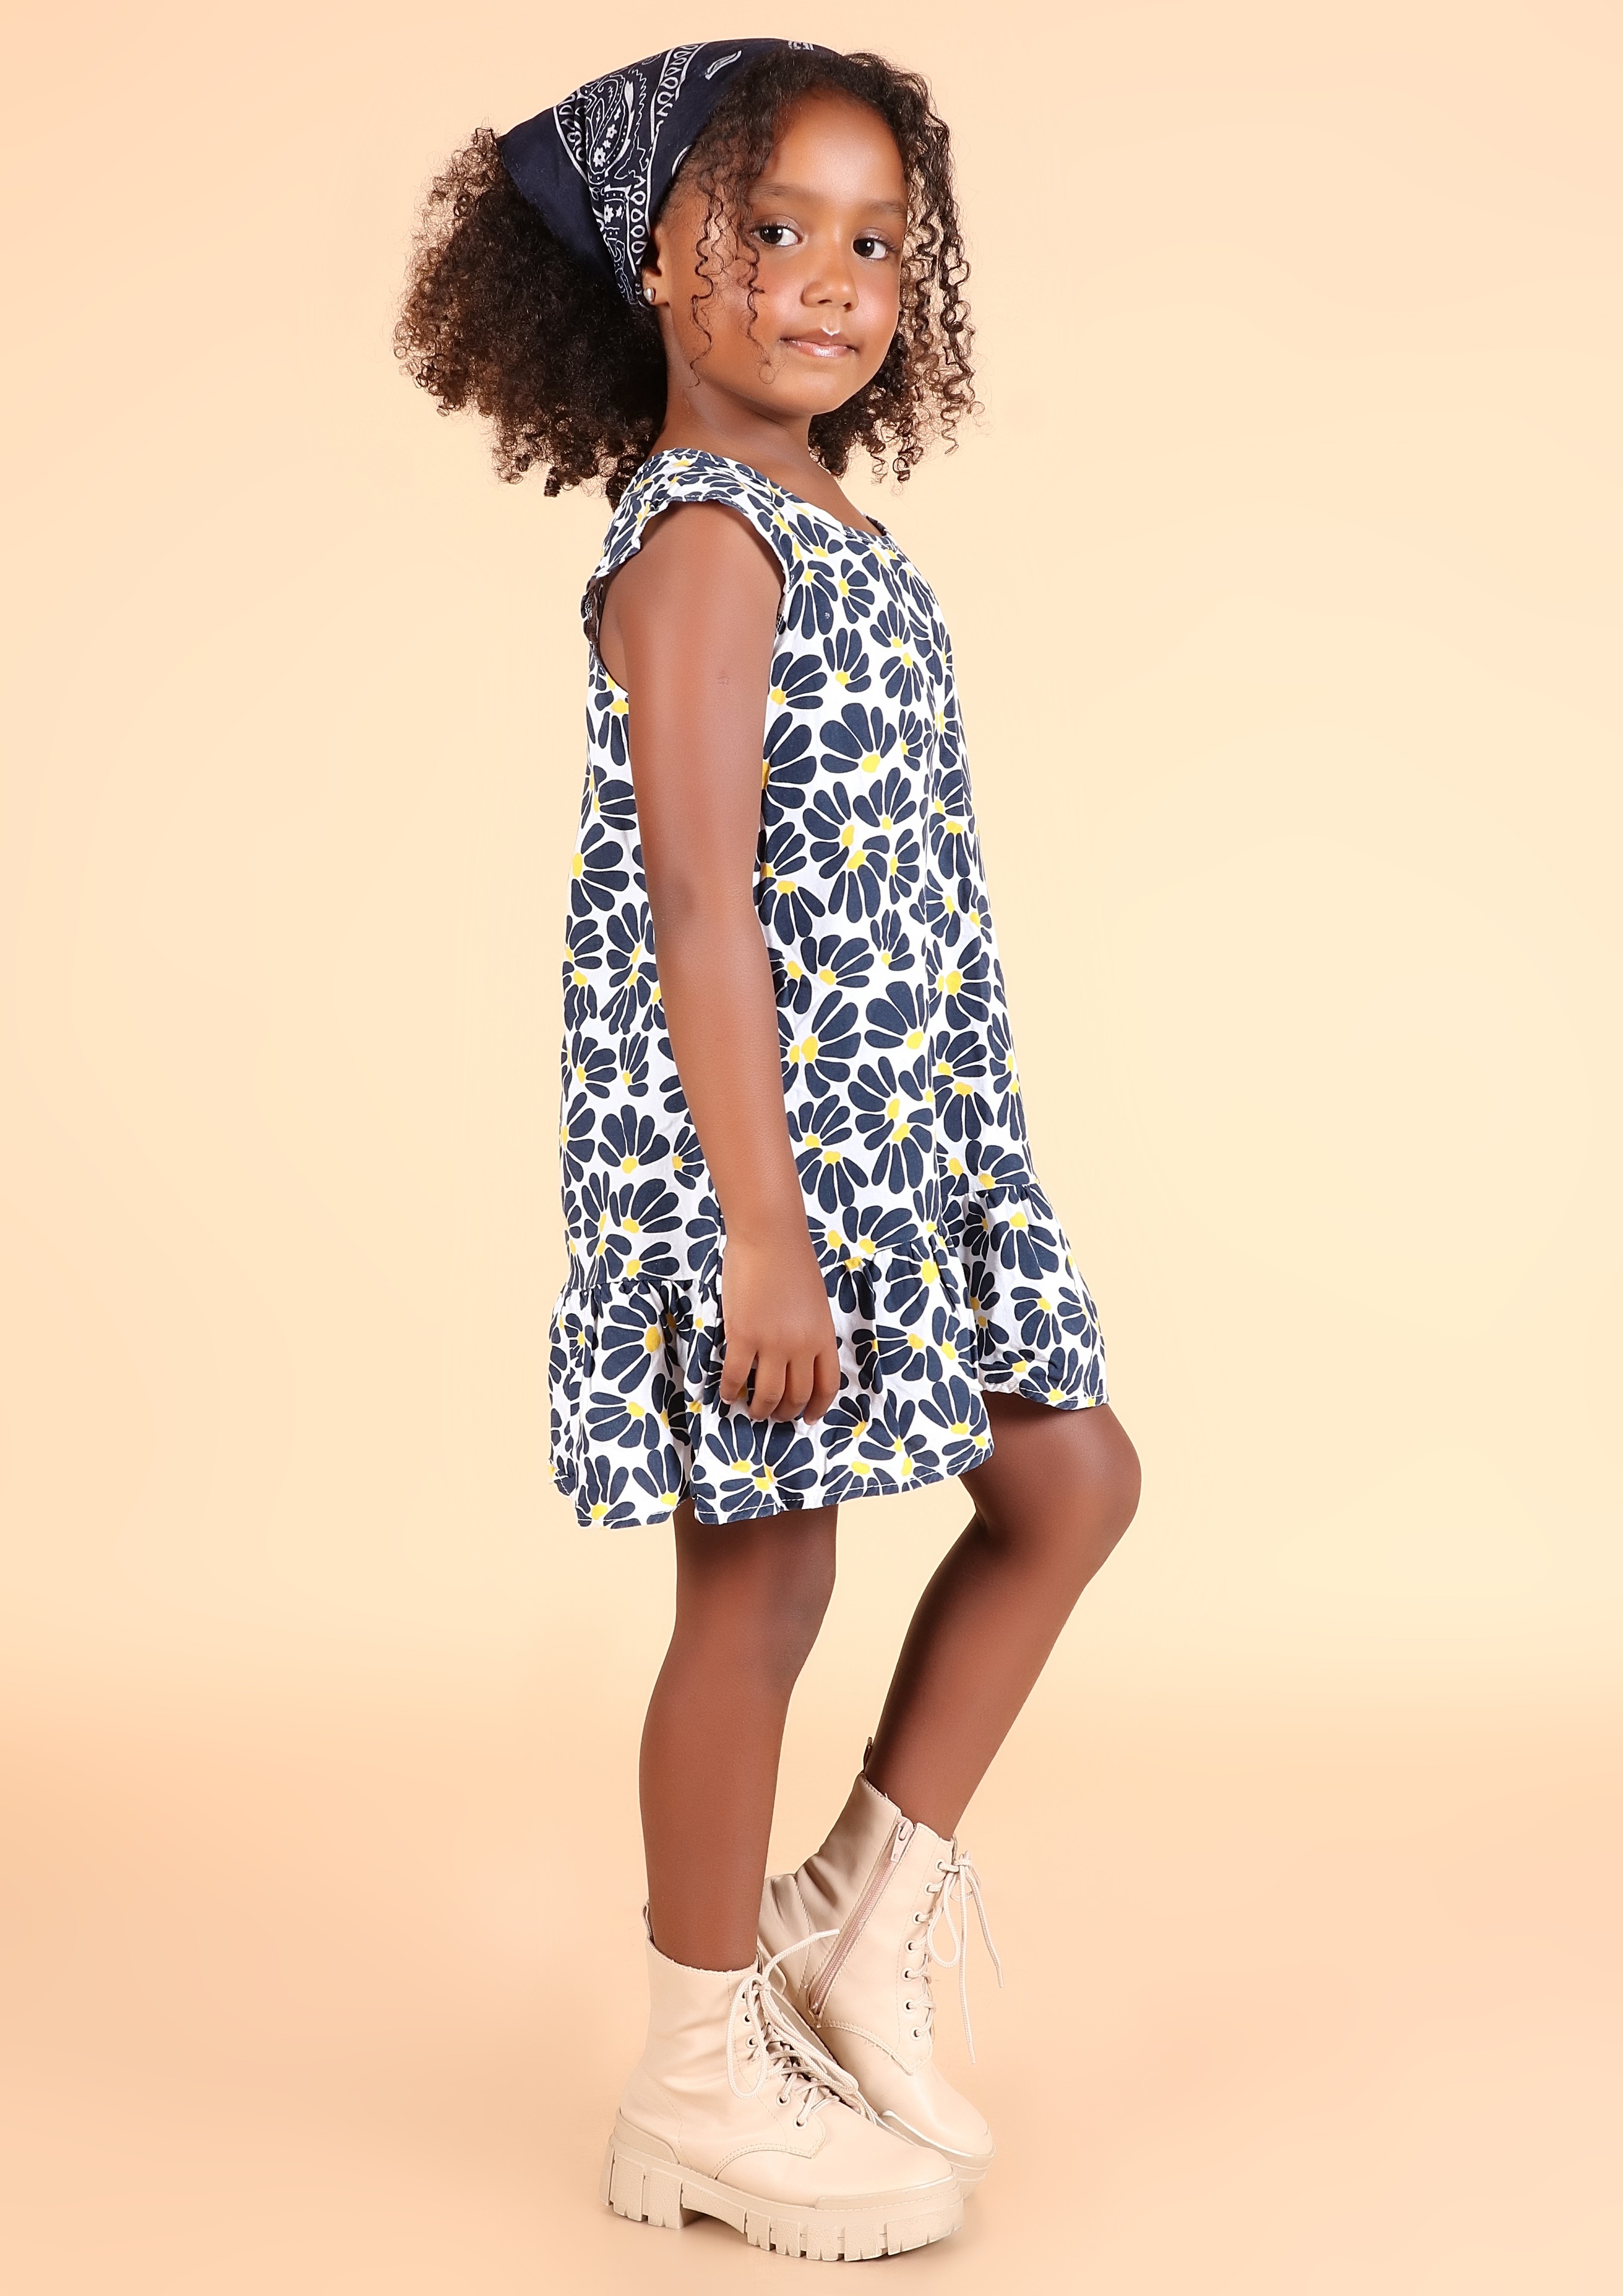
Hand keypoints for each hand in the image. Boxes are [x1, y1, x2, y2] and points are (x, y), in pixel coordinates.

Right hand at [719, 1233, 841, 1423]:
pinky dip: (730, 1390)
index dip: (818, 1407)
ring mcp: (772, 1343)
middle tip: (774, 1415)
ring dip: (759, 1409)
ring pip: (767, 1394)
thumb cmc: (792, 1261)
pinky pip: (735, 1375)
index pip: (828, 1385)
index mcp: (823, 1336)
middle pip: (797, 1395)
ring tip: (752, 1411)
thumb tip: (799, 1357)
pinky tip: (727, 1394)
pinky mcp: (743, 1336)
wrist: (770, 1237)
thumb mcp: (815, 1303)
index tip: (810, 1418)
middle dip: (785, 1412)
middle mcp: (801, 1345)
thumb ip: (810, 1332)